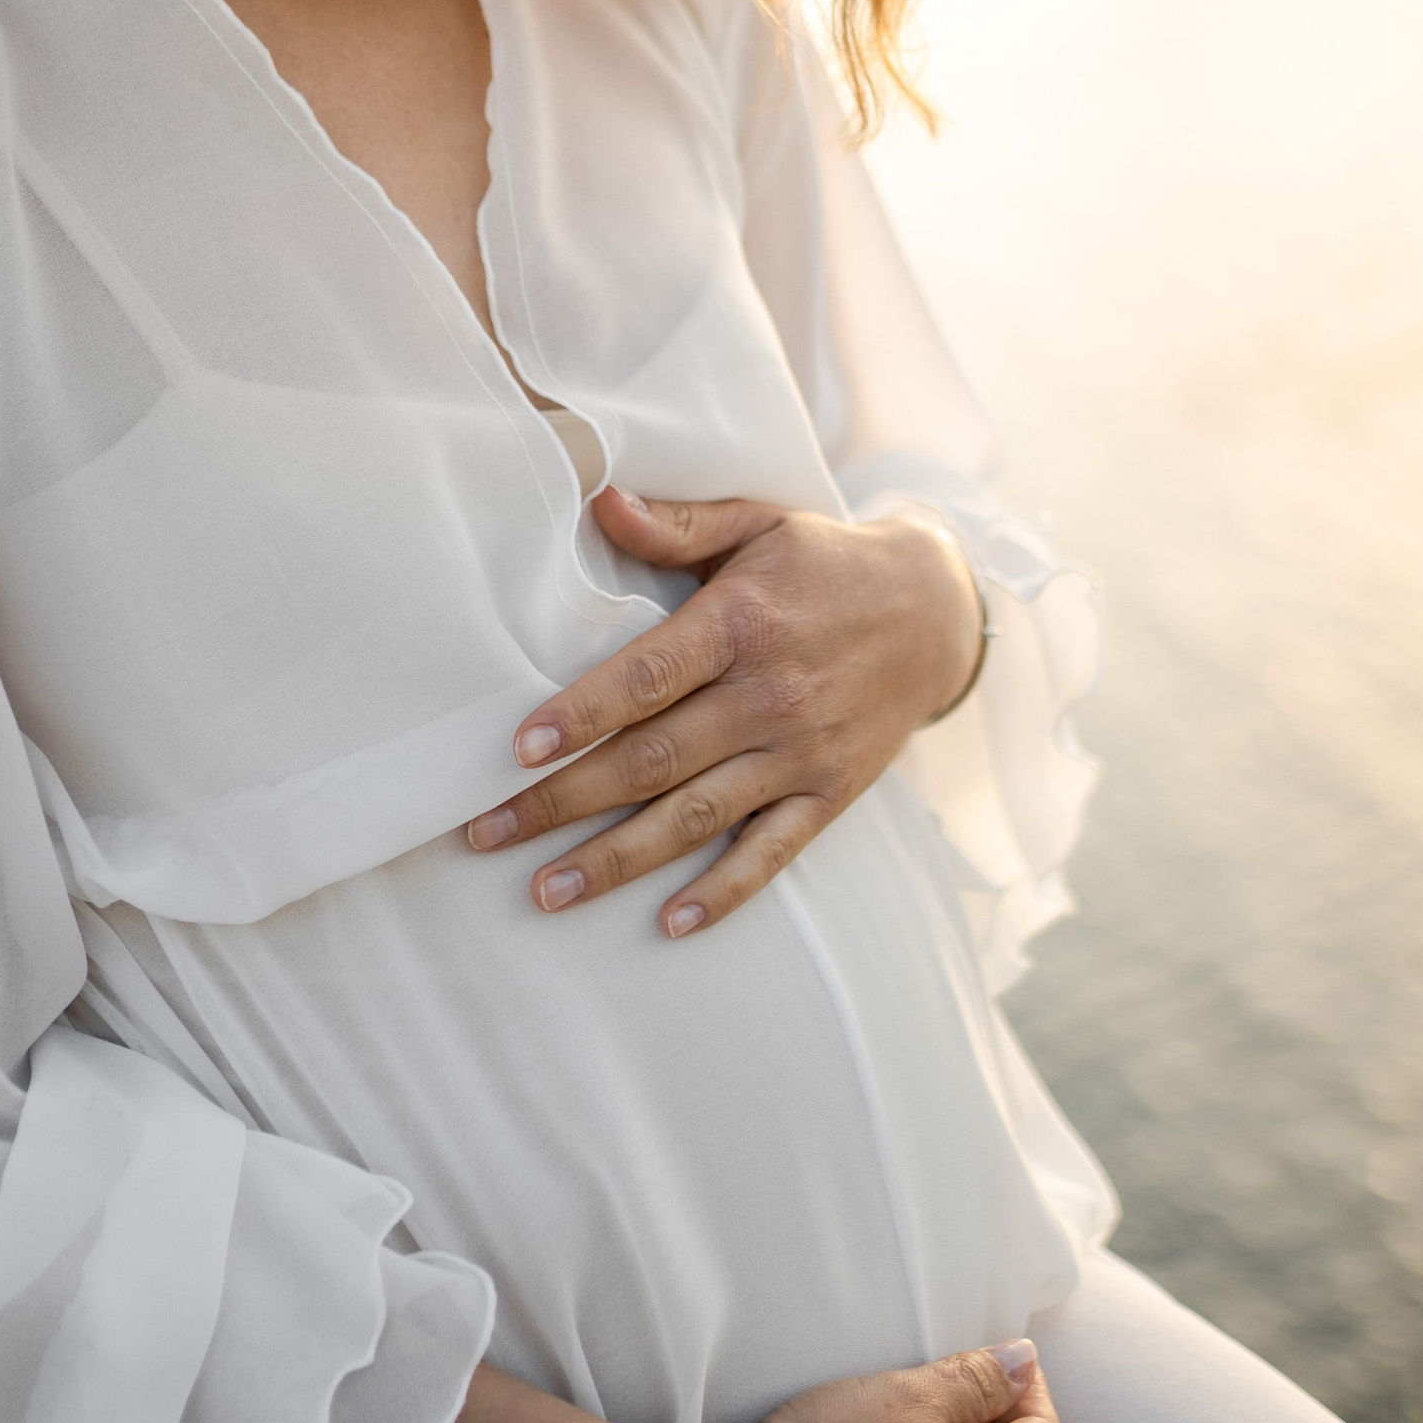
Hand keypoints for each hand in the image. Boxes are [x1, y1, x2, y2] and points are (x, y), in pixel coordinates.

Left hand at [465, 489, 983, 937]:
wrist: (937, 613)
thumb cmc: (824, 563)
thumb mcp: (758, 523)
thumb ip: (678, 523)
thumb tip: (599, 499)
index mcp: (741, 624)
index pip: (650, 676)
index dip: (584, 713)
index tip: (520, 750)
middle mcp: (770, 695)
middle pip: (653, 759)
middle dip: (563, 801)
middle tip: (486, 833)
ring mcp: (801, 753)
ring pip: (695, 817)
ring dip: (617, 860)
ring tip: (545, 891)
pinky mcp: (830, 795)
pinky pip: (771, 854)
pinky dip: (723, 893)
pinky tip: (668, 922)